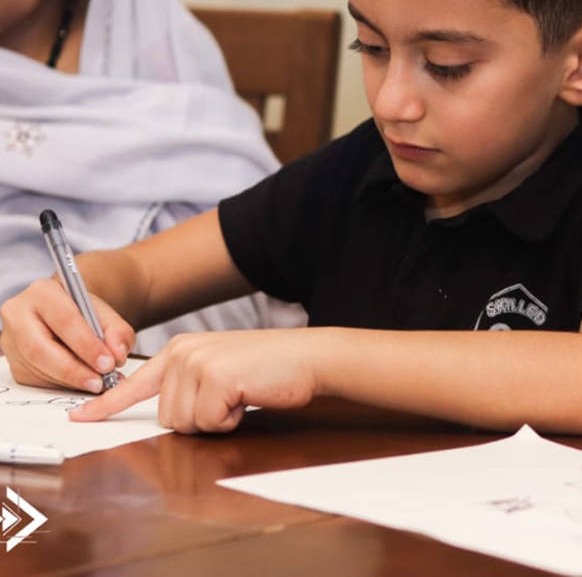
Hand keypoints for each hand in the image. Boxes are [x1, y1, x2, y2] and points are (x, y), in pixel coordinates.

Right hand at [0, 276, 132, 392]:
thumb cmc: (84, 314)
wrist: (67, 317)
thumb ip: (117, 332)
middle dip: (73, 369)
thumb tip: (117, 355)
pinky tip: (81, 383)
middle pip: (40, 348)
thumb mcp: (105, 315)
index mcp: (43, 292)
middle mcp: (18, 314)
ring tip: (97, 383)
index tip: (108, 363)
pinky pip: (35, 380)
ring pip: (37, 368)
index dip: (86, 344)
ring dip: (70, 381)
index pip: (63, 319)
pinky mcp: (13, 362)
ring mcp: (11, 340)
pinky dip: (62, 385)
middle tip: (100, 381)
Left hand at [70, 329, 320, 432]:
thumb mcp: (221, 370)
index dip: (106, 405)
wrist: (310, 357)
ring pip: (186, 423)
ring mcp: (198, 363)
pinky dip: (232, 420)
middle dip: (200, 420)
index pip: (134, 383)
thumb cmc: (271, 369)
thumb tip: (170, 416)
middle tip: (231, 400)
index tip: (80, 418)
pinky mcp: (216, 377)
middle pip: (167, 417)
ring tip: (241, 396)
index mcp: (180, 349)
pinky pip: (210, 422)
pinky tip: (249, 397)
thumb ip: (190, 385)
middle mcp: (182, 353)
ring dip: (216, 421)